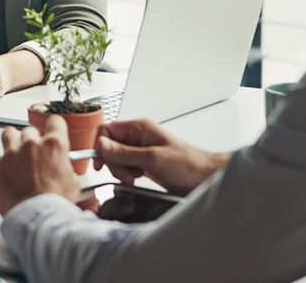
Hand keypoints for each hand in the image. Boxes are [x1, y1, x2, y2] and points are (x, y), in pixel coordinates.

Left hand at [0, 116, 80, 215]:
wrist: (36, 217)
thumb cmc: (54, 205)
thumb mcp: (73, 184)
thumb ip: (68, 170)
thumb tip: (68, 171)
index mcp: (53, 146)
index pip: (55, 122)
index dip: (53, 126)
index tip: (51, 130)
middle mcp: (31, 144)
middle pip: (29, 130)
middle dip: (30, 140)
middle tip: (31, 153)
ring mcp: (11, 153)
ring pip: (8, 133)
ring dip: (11, 141)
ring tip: (12, 151)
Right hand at [93, 118, 228, 196]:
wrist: (205, 178)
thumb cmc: (187, 164)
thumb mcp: (152, 158)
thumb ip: (124, 153)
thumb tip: (100, 145)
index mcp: (139, 127)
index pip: (107, 130)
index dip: (100, 146)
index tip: (101, 163)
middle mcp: (138, 137)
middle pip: (110, 146)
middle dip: (114, 163)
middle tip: (127, 175)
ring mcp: (141, 150)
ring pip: (117, 159)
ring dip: (121, 171)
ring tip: (136, 178)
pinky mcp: (144, 163)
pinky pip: (126, 167)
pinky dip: (128, 175)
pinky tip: (139, 179)